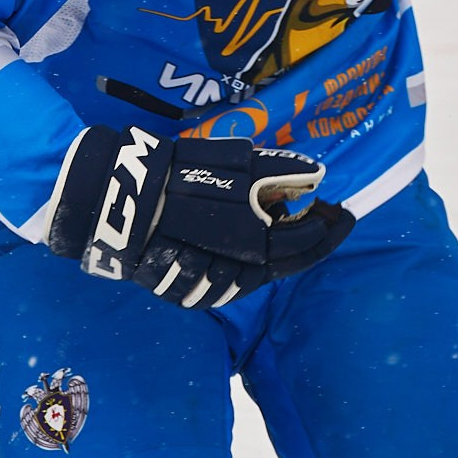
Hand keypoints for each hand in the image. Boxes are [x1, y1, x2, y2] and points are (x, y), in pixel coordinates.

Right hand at [45, 127, 355, 308]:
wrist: (113, 200)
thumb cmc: (171, 174)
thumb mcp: (225, 162)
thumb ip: (271, 170)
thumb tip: (317, 175)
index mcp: (247, 239)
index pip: (299, 244)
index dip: (325, 232)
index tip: (343, 214)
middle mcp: (233, 271)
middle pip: (283, 264)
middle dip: (310, 243)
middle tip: (332, 223)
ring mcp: (208, 287)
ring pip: (257, 278)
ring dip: (281, 256)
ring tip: (301, 231)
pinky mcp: (186, 294)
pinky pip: (227, 284)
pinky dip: (248, 266)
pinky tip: (260, 249)